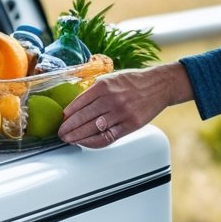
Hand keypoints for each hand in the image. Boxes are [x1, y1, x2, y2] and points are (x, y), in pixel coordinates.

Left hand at [57, 63, 191, 148]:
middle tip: (61, 134)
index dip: (67, 114)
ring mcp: (121, 113)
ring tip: (70, 140)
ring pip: (93, 129)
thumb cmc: (134, 82)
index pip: (78, 103)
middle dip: (68, 128)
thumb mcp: (111, 79)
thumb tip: (75, 105)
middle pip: (83, 118)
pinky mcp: (130, 125)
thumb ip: (94, 90)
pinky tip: (86, 142)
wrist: (159, 86)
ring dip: (78, 137)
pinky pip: (108, 137)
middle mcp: (111, 99)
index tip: (61, 120)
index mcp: (103, 86)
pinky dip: (94, 142)